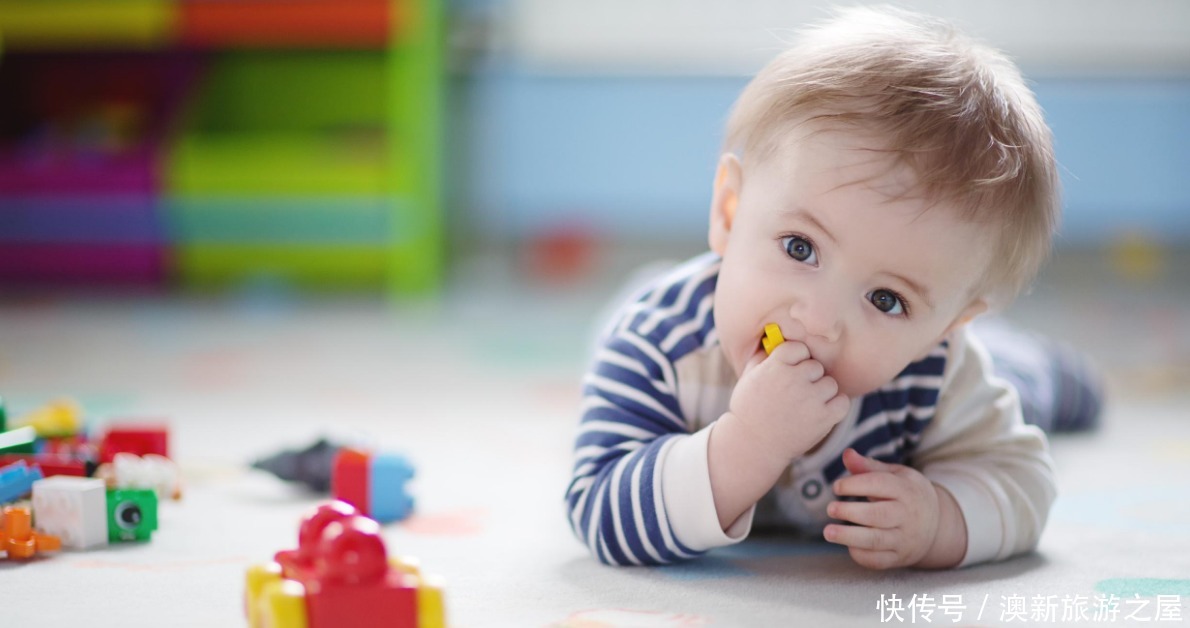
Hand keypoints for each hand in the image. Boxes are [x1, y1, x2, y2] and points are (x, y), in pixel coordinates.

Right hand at [727, 341, 850, 464]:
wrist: (752, 444)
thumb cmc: (748, 409)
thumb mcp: (748, 376)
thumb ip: (764, 355)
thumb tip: (777, 338)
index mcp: (775, 365)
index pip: (799, 348)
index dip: (795, 360)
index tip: (789, 372)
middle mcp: (794, 379)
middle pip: (816, 366)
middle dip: (808, 378)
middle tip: (796, 393)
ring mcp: (810, 399)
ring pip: (830, 383)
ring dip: (821, 393)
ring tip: (806, 405)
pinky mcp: (823, 418)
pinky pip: (842, 402)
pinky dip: (835, 406)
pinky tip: (821, 412)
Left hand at [824, 448, 960, 569]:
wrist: (938, 524)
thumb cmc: (907, 493)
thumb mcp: (895, 475)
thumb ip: (869, 466)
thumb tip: (847, 454)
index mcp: (906, 490)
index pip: (879, 485)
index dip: (855, 484)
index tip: (836, 486)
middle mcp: (907, 516)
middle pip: (878, 515)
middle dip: (850, 512)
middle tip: (830, 508)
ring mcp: (904, 539)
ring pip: (876, 541)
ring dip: (849, 537)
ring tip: (828, 532)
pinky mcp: (899, 557)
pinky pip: (878, 561)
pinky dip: (861, 555)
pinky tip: (848, 545)